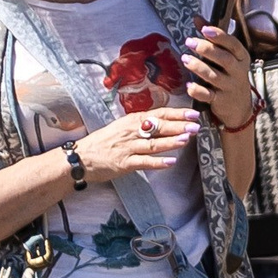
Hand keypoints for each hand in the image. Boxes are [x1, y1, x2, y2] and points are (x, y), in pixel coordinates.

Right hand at [71, 108, 201, 183]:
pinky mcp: (124, 163)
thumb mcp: (123, 127)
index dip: (177, 114)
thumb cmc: (105, 142)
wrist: (81, 157)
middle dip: (178, 126)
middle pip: (158, 127)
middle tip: (195, 126)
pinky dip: (158, 162)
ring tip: (186, 140)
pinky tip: (171, 162)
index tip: (193, 114)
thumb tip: (166, 121)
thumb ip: (142, 124)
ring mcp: (128, 147)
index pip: (159, 114)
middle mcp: (131, 132)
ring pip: (153, 144)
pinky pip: (144, 162)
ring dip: (170, 142)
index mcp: (132, 121)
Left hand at [182, 25, 256, 129]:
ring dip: (198, 67)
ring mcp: (229, 86)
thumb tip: (197, 18)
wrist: (239, 106)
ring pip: (214, 76)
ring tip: (185, 59)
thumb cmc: (229, 75)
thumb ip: (212, 38)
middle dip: (207, 49)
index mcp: (241, 57)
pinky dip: (197, 90)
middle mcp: (238, 71)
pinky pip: (208, 95)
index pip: (233, 44)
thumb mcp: (227, 56)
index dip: (220, 36)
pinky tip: (189, 85)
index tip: (205, 29)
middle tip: (189, 41)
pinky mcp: (221, 100)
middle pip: (224, 59)